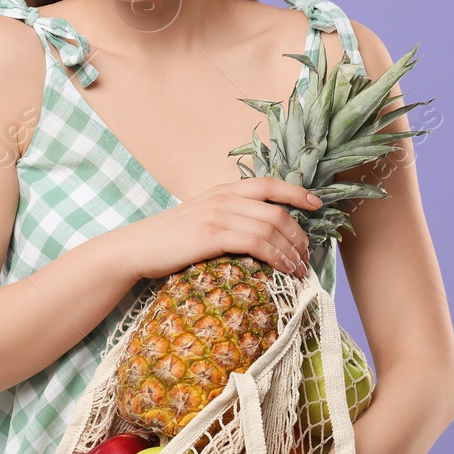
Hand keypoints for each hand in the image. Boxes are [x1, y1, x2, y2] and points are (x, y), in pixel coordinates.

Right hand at [110, 178, 320, 281]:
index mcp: (222, 190)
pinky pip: (256, 243)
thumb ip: (226, 218)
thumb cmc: (167, 240)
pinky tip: (283, 269)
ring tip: (299, 268)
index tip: (317, 205)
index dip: (297, 193)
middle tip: (306, 256)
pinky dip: (277, 256)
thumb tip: (256, 234)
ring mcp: (217, 215)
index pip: (268, 184)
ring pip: (271, 228)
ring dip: (292, 250)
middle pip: (277, 211)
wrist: (136, 248)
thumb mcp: (199, 219)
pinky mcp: (211, 236)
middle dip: (299, 235)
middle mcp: (223, 198)